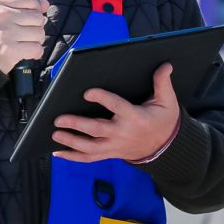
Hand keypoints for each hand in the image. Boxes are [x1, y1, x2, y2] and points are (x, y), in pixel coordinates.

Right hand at [0, 0, 56, 76]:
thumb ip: (20, 6)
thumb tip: (45, 3)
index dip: (36, 9)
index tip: (30, 16)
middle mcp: (1, 15)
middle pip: (37, 17)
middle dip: (36, 26)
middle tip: (25, 33)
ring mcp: (7, 33)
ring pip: (39, 33)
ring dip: (36, 40)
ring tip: (24, 42)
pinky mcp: (11, 50)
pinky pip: (37, 49)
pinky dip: (35, 52)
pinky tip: (26, 52)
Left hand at [55, 63, 183, 164]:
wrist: (166, 147)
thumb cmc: (163, 121)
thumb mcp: (167, 101)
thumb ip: (162, 83)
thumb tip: (165, 65)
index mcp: (136, 118)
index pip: (117, 106)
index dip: (102, 98)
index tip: (87, 92)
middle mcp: (123, 133)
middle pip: (96, 130)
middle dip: (77, 125)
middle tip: (59, 119)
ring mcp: (115, 146)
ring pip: (90, 147)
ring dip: (71, 141)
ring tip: (56, 133)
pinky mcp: (110, 153)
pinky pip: (90, 158)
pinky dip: (73, 157)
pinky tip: (58, 152)